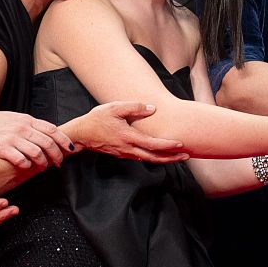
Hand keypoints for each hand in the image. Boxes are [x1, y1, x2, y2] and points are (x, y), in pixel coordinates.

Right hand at [0, 109, 74, 170]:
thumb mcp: (16, 118)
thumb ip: (31, 125)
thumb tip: (47, 133)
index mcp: (27, 120)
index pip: (52, 129)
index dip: (64, 140)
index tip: (70, 148)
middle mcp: (22, 128)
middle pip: (47, 143)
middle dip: (57, 154)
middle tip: (59, 162)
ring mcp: (13, 138)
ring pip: (37, 152)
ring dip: (43, 162)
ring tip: (44, 167)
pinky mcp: (2, 148)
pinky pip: (20, 159)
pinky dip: (27, 165)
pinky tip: (27, 167)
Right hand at [66, 101, 188, 162]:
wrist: (81, 134)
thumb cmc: (97, 119)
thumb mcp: (114, 108)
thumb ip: (134, 107)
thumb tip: (152, 108)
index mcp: (128, 137)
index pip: (153, 144)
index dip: (168, 146)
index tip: (181, 145)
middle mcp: (128, 149)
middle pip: (154, 157)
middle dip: (171, 158)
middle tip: (186, 156)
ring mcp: (125, 153)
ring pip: (148, 159)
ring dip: (164, 159)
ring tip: (177, 156)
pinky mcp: (122, 154)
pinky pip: (141, 157)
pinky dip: (153, 157)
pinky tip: (160, 154)